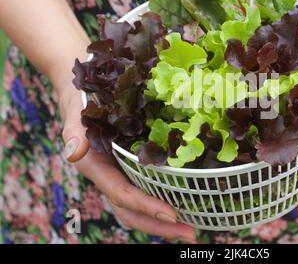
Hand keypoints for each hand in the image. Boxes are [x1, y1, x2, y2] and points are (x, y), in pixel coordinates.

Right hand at [57, 83, 195, 241]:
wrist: (84, 92)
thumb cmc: (82, 98)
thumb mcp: (77, 110)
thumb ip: (74, 132)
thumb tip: (73, 153)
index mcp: (96, 167)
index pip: (121, 194)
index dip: (145, 205)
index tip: (172, 214)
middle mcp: (109, 176)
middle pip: (132, 211)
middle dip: (159, 226)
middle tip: (191, 233)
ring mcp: (121, 173)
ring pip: (140, 205)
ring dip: (165, 220)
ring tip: (194, 226)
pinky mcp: (132, 166)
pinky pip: (147, 187)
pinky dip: (166, 197)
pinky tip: (189, 198)